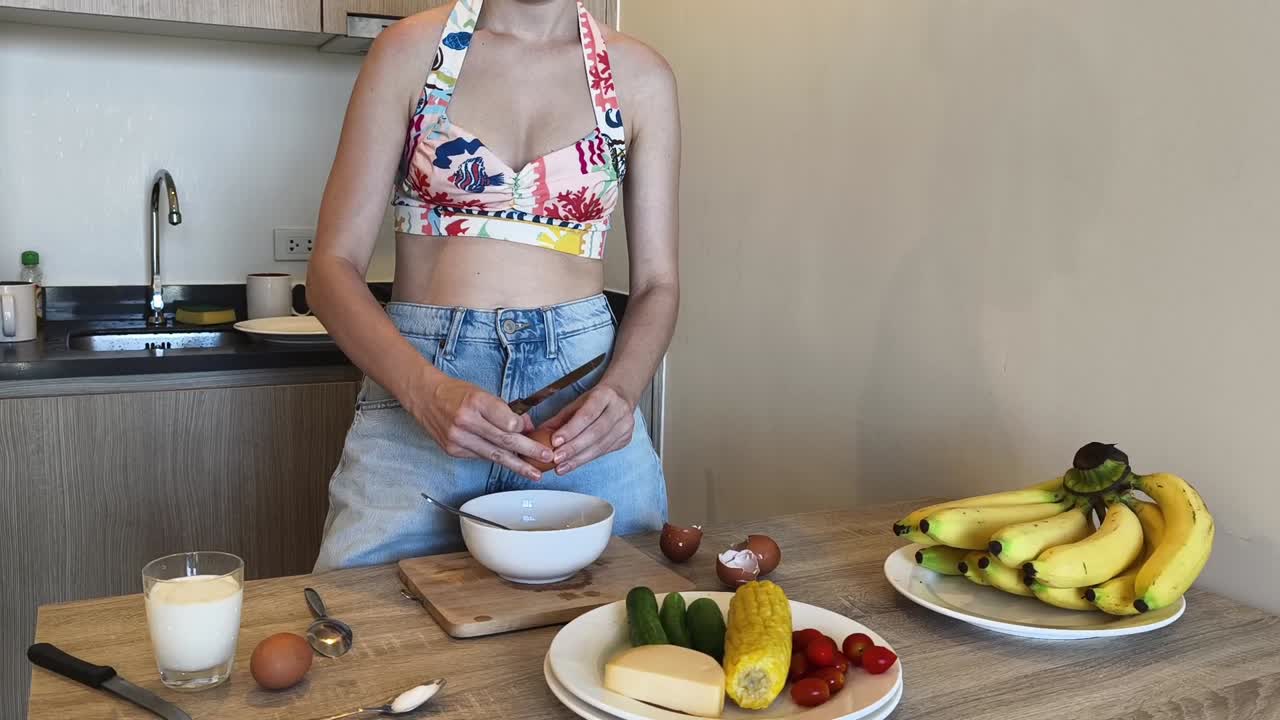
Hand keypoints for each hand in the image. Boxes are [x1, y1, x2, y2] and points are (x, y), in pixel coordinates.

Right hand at [406, 375, 552, 480]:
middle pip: (503, 440)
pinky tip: (510, 463)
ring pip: (494, 455)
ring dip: (517, 464)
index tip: (534, 433)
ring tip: (534, 472)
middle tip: (546, 457)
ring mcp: (457, 438)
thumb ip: (504, 411)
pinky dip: (496, 459)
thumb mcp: (483, 394)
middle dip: (528, 451)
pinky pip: (481, 457)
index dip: (522, 429)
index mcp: (475, 402)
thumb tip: (526, 427)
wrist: (425, 397)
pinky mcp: (453, 450)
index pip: (506, 421)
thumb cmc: (456, 393)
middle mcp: (465, 421)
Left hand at [541, 383, 634, 473]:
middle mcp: (619, 409)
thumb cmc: (596, 399)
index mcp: (605, 395)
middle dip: (574, 448)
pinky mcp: (626, 438)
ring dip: (578, 459)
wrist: (621, 397)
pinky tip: (574, 464)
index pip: (587, 415)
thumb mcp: (577, 402)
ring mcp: (625, 425)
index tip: (555, 441)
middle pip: (595, 433)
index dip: (571, 430)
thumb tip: (540, 434)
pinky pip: (604, 452)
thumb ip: (561, 418)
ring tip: (561, 466)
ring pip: (600, 446)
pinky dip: (587, 459)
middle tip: (557, 459)